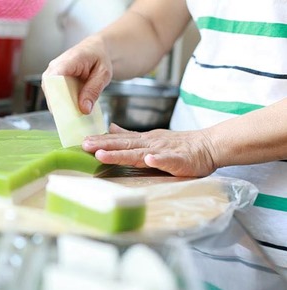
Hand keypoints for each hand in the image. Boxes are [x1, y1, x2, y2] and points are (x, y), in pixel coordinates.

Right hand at [42, 35, 112, 113]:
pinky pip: (53, 94)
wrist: (96, 50)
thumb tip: (84, 109)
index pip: (54, 78)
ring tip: (73, 114)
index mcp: (69, 60)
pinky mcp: (53, 81)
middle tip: (72, 117)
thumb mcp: (103, 74)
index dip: (57, 95)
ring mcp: (52, 73)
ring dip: (60, 105)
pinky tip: (72, 108)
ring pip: (50, 93)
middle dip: (59, 104)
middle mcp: (55, 66)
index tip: (65, 110)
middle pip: (50, 89)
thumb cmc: (99, 58)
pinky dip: (61, 102)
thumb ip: (94, 90)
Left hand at [82, 124, 217, 176]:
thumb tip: (111, 128)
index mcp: (144, 140)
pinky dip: (159, 160)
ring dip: (120, 154)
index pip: (119, 140)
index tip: (83, 142)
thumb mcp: (151, 137)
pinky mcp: (179, 161)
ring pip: (139, 153)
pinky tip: (149, 161)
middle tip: (85, 146)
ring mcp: (164, 152)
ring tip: (103, 155)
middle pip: (124, 145)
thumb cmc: (178, 145)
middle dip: (103, 145)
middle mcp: (150, 144)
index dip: (101, 141)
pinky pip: (168, 161)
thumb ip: (131, 135)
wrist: (208, 145)